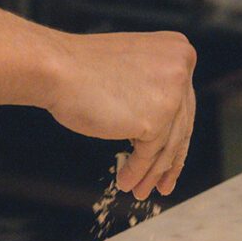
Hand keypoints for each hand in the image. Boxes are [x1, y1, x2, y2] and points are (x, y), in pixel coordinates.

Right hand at [46, 31, 195, 199]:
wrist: (57, 70)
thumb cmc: (82, 71)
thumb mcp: (132, 74)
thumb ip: (154, 92)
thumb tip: (163, 129)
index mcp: (179, 50)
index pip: (184, 104)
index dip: (176, 135)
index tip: (170, 158)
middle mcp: (182, 68)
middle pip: (180, 126)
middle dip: (168, 161)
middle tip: (162, 183)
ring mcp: (172, 94)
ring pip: (166, 145)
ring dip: (151, 172)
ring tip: (138, 190)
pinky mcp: (156, 119)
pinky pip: (149, 154)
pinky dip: (137, 171)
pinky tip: (125, 181)